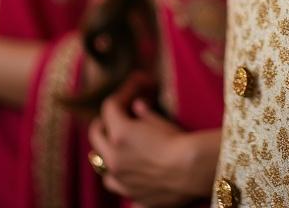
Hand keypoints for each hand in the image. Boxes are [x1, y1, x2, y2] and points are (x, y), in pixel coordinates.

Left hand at [88, 91, 219, 206]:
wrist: (192, 171)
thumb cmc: (178, 141)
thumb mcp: (160, 122)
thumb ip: (144, 114)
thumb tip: (137, 106)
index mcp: (119, 134)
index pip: (109, 108)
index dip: (119, 96)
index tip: (129, 92)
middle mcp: (114, 158)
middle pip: (96, 135)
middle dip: (103, 123)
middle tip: (112, 118)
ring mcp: (121, 180)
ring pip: (102, 166)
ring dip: (107, 155)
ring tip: (119, 150)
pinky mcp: (133, 196)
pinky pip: (120, 188)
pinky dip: (124, 180)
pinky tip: (134, 175)